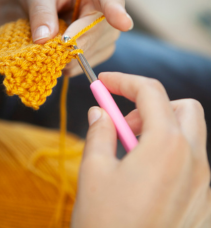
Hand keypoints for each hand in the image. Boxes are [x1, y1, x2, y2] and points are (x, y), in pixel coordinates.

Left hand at [15, 0, 132, 76]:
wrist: (40, 0)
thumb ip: (41, 12)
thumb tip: (44, 39)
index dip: (116, 12)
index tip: (124, 24)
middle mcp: (106, 12)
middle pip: (96, 33)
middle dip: (72, 43)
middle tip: (47, 43)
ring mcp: (106, 34)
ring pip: (90, 52)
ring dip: (67, 55)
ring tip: (50, 43)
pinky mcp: (99, 50)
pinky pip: (85, 65)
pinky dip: (68, 65)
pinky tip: (58, 55)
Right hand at [72, 72, 210, 227]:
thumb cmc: (105, 223)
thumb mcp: (94, 170)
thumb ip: (99, 132)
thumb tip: (100, 112)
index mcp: (166, 146)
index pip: (150, 92)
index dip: (124, 80)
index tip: (104, 82)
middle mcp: (193, 160)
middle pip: (181, 108)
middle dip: (150, 105)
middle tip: (123, 124)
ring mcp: (203, 182)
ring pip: (188, 133)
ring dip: (158, 128)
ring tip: (130, 151)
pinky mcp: (202, 200)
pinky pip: (189, 159)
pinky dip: (167, 151)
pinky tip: (144, 174)